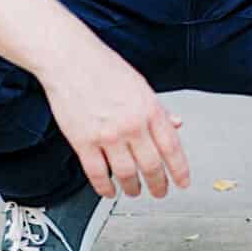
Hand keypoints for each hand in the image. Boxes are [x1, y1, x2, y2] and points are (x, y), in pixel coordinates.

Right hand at [38, 48, 188, 199]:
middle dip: (158, 185)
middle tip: (159, 192)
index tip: (182, 182)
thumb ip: (157, 109)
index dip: (180, 170)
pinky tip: (108, 190)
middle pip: (152, 166)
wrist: (69, 59)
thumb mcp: (139, 85)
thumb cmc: (102, 66)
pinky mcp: (83, 142)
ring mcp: (107, 135)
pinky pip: (97, 174)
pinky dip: (105, 187)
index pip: (172, 148)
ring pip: (126, 175)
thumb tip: (176, 124)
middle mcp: (131, 124)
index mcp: (149, 109)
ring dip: (132, 188)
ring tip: (134, 191)